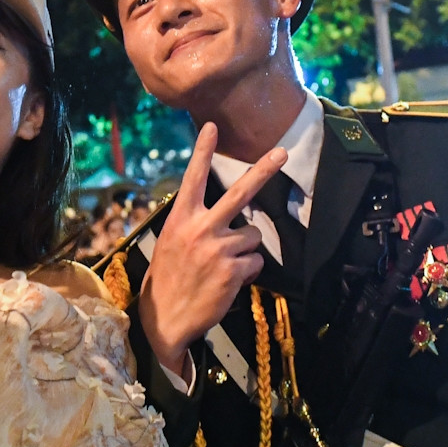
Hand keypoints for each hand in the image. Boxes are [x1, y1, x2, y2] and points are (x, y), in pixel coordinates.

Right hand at [136, 123, 286, 378]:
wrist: (164, 320)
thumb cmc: (167, 279)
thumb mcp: (170, 243)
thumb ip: (192, 225)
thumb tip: (220, 217)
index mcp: (181, 218)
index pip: (193, 178)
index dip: (202, 151)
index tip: (211, 126)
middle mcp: (200, 228)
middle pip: (239, 193)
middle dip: (263, 170)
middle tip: (283, 152)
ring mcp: (218, 249)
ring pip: (252, 236)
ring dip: (244, 250)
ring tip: (222, 266)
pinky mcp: (233, 271)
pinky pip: (255, 263)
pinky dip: (246, 272)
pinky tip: (226, 282)